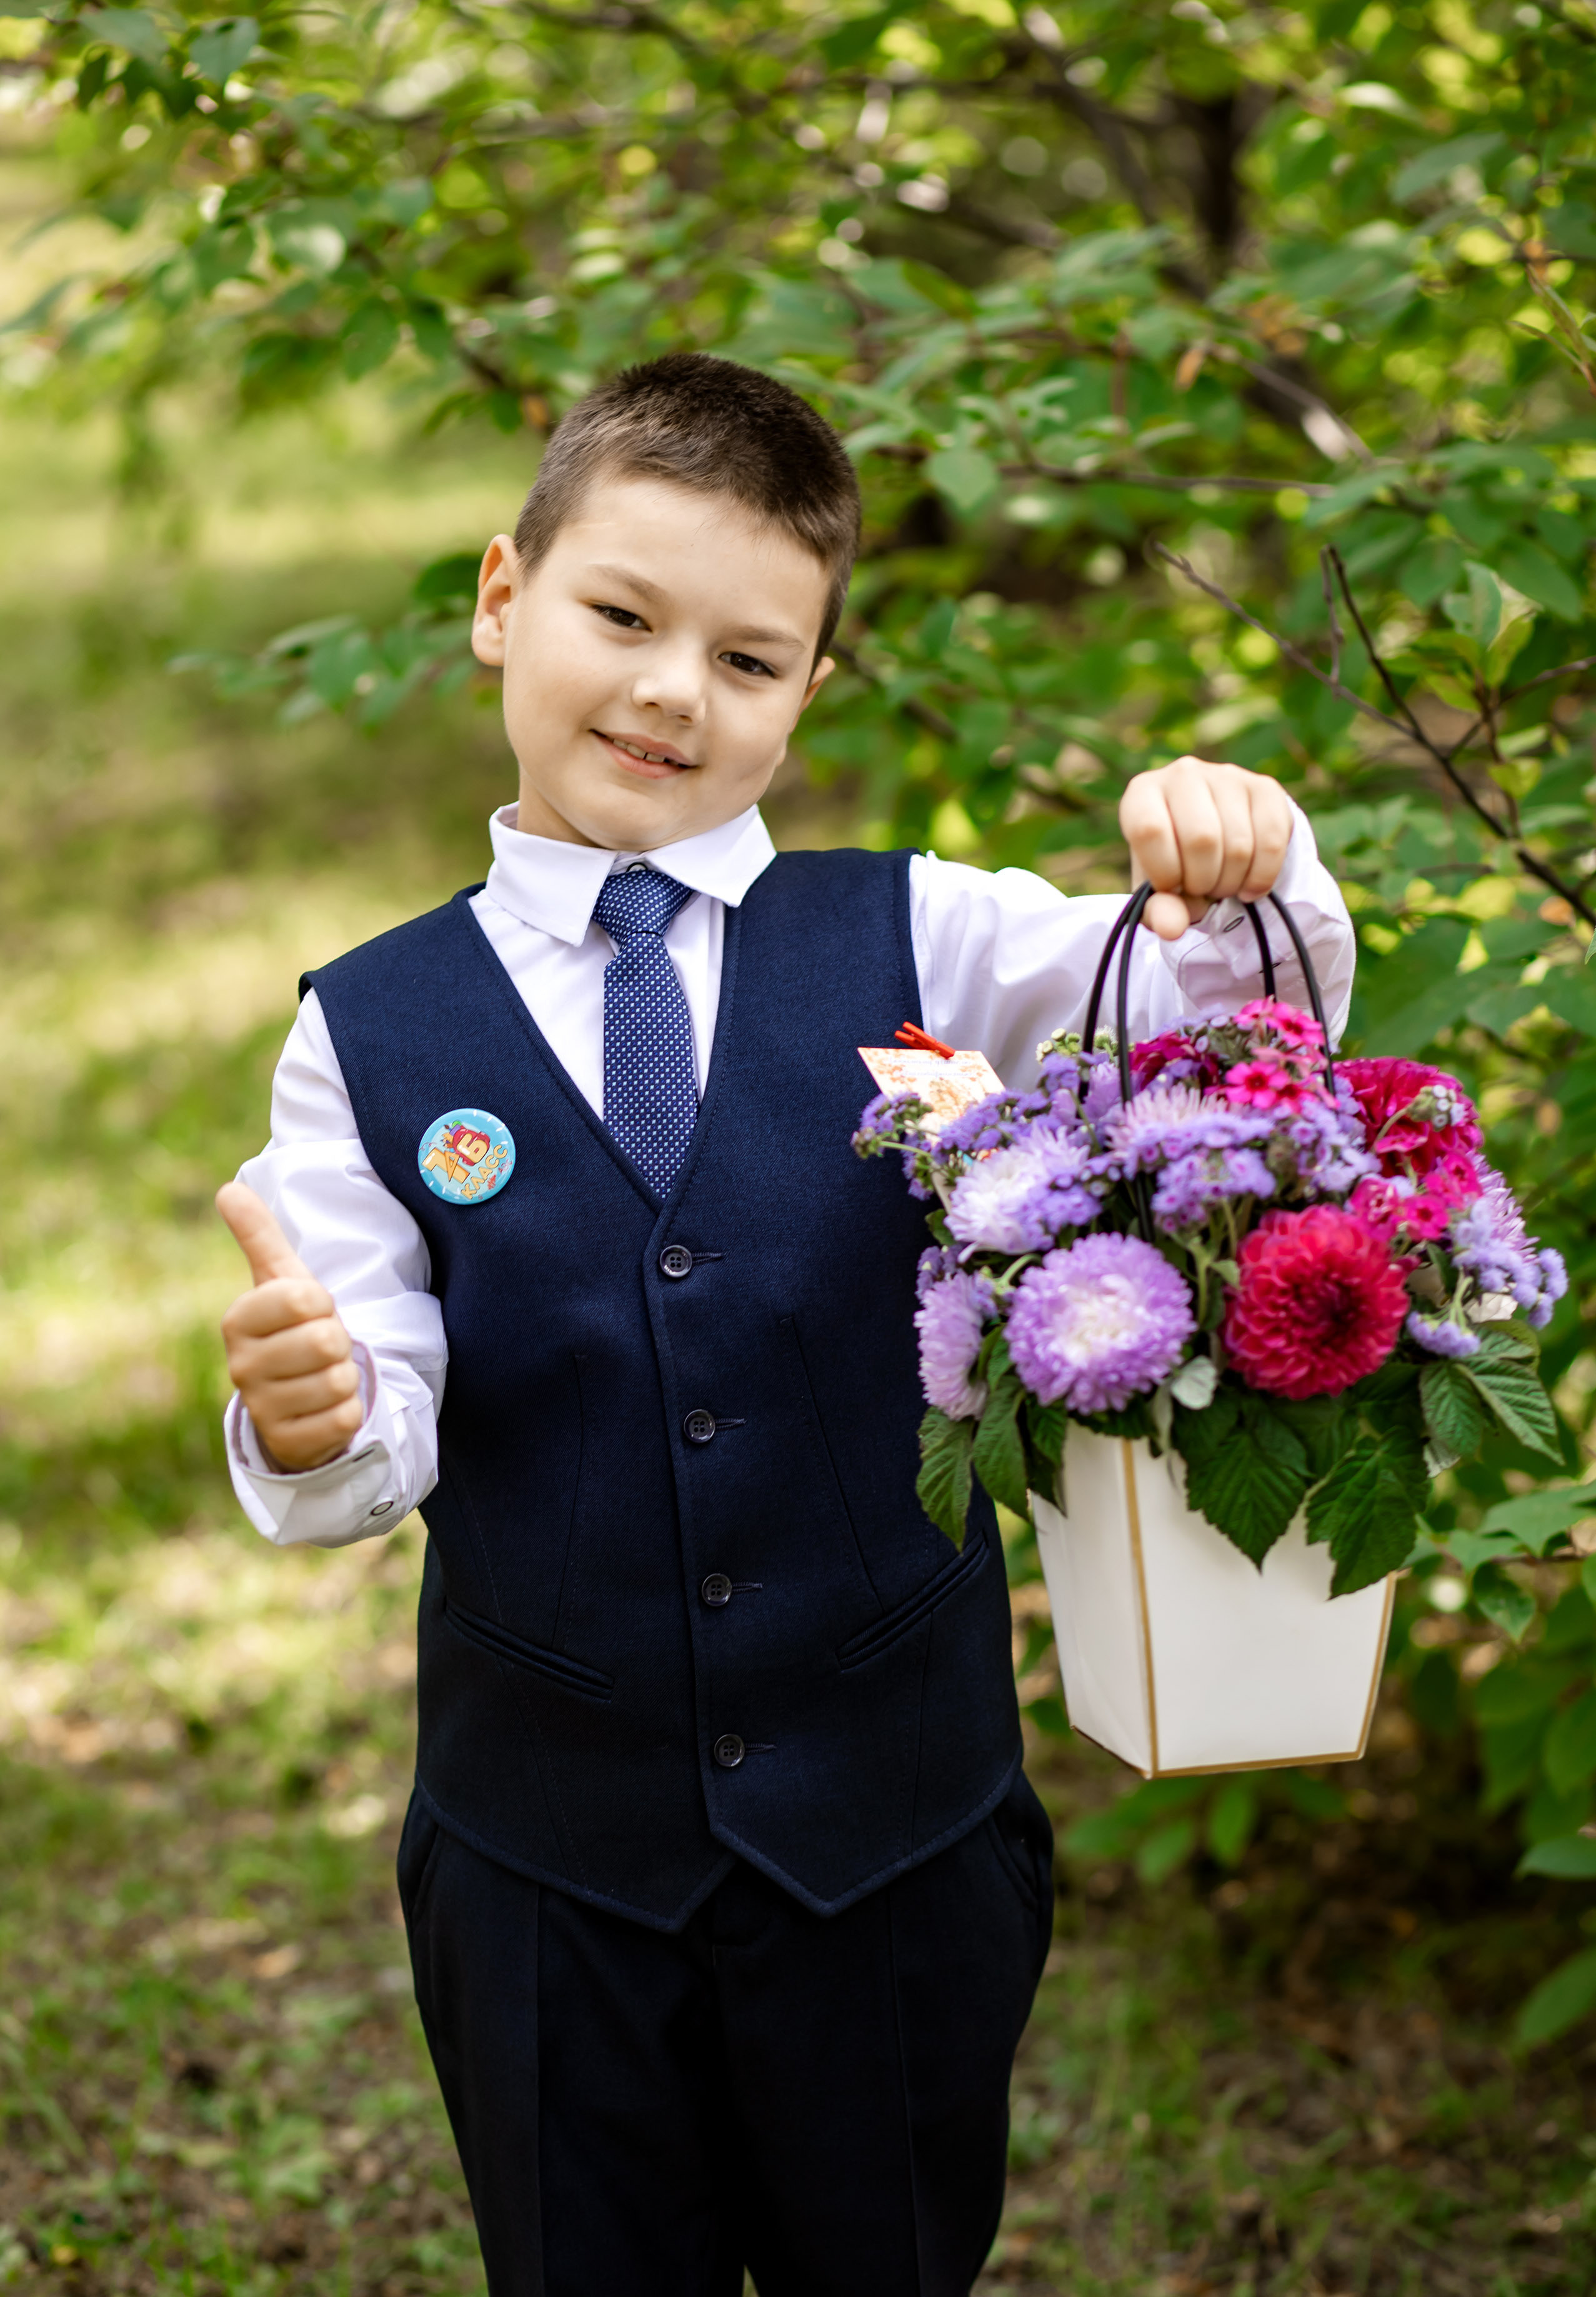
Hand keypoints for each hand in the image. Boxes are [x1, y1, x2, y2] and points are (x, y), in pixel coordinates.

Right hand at [217, 1183, 362, 1470]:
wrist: (295, 1400)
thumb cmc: (292, 1331)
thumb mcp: (280, 1282)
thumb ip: (259, 1237)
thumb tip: (228, 1189)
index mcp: (238, 1322)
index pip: (304, 1297)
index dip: (322, 1302)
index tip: (310, 1312)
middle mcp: (241, 1368)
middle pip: (326, 1341)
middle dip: (339, 1343)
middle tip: (322, 1349)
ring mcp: (262, 1410)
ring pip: (338, 1381)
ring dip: (345, 1378)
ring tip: (323, 1377)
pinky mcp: (288, 1445)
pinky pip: (344, 1419)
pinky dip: (348, 1412)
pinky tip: (326, 1409)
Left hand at [1119, 757, 1293, 942]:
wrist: (1215, 841)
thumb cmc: (1175, 865)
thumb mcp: (1159, 892)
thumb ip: (1158, 912)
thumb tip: (1172, 928)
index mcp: (1142, 793)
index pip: (1150, 830)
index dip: (1165, 872)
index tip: (1172, 886)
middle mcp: (1183, 773)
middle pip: (1201, 839)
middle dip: (1204, 881)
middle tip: (1203, 888)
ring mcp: (1227, 775)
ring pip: (1239, 844)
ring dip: (1232, 882)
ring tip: (1223, 883)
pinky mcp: (1265, 787)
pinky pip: (1272, 841)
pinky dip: (1262, 876)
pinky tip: (1250, 884)